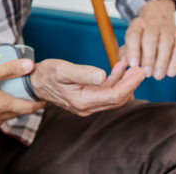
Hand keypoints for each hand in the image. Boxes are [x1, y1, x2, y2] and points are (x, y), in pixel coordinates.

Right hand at [0, 59, 44, 129]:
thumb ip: (9, 69)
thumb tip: (29, 66)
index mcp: (2, 105)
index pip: (28, 108)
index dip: (37, 103)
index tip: (43, 99)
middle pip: (16, 112)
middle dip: (21, 103)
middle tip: (23, 92)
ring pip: (2, 116)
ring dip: (6, 107)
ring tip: (3, 94)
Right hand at [29, 59, 144, 116]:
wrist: (34, 83)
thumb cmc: (46, 74)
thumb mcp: (62, 69)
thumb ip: (82, 73)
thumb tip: (103, 75)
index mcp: (82, 101)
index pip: (113, 96)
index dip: (129, 84)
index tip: (139, 72)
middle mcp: (86, 107)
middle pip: (116, 99)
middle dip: (131, 84)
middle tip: (141, 69)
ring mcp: (87, 105)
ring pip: (113, 97)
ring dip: (124, 83)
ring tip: (132, 67)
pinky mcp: (87, 100)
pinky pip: (105, 94)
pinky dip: (114, 82)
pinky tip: (118, 69)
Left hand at [122, 0, 175, 79]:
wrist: (160, 20)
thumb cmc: (141, 38)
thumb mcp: (130, 42)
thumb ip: (126, 52)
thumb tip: (125, 62)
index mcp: (137, 24)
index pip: (134, 35)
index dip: (133, 50)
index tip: (133, 64)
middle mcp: (153, 25)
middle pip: (151, 39)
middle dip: (149, 57)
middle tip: (147, 73)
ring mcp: (168, 30)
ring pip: (166, 43)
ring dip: (162, 61)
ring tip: (158, 75)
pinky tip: (171, 73)